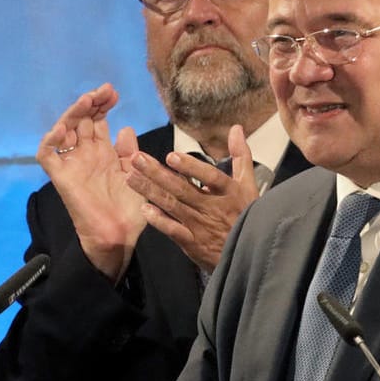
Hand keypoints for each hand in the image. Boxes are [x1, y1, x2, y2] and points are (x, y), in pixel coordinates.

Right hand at [36, 84, 143, 281]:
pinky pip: (47, 156)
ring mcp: (72, 164)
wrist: (119, 235)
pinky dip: (49, 141)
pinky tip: (62, 129)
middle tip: (103, 92)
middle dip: (90, 102)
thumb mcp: (136, 173)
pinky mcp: (61, 177)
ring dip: (72, 114)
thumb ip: (129, 151)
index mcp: (103, 152)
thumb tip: (124, 128)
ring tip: (86, 102)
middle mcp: (85, 154)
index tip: (114, 94)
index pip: (97, 120)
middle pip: (80, 120)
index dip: (102, 105)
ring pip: (63, 130)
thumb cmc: (130, 209)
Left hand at [126, 123, 260, 270]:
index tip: (171, 156)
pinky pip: (173, 230)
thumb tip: (236, 128)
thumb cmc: (245, 214)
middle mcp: (211, 207)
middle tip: (137, 159)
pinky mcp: (191, 242)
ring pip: (173, 205)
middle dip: (158, 173)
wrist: (247, 252)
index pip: (210, 176)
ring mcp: (200, 225)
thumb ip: (241, 156)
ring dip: (151, 191)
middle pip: (182, 188)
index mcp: (227, 191)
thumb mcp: (248, 184)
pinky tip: (144, 209)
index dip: (191, 167)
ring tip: (131, 178)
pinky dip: (159, 221)